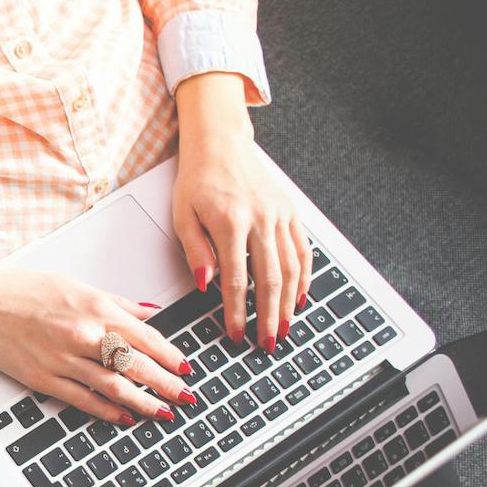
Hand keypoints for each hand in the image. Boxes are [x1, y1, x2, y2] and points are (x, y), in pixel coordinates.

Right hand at [0, 264, 194, 424]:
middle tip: (186, 397)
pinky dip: (108, 410)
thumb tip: (149, 313)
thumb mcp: (78, 287)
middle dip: (167, 384)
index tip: (186, 369)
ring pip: (115, 386)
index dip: (171, 356)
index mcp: (96, 309)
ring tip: (164, 413)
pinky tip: (124, 417)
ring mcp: (64, 359)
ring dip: (144, 402)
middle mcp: (84, 335)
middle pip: (137, 365)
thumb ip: (118, 303)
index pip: (146, 337)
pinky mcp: (44, 378)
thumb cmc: (26, 291)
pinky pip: (84, 399)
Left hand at [174, 73, 311, 352]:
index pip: (236, 279)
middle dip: (269, 316)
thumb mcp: (183, 215)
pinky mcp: (291, 212)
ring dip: (289, 303)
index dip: (237, 312)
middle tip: (268, 343)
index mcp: (230, 222)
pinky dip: (304, 276)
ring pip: (291, 268)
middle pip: (270, 279)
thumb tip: (206, 285)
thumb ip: (196, 251)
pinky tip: (299, 297)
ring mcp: (279, 215)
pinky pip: (303, 249)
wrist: (220, 144)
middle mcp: (261, 219)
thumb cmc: (197, 180)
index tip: (235, 334)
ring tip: (285, 328)